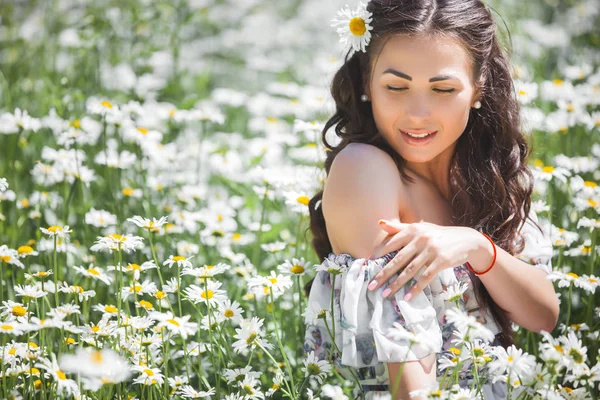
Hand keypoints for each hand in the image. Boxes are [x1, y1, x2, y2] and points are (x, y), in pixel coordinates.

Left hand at [367, 219, 484, 300]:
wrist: (467, 240)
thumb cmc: (439, 236)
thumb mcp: (421, 228)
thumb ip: (400, 228)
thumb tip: (379, 222)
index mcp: (413, 229)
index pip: (391, 243)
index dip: (377, 254)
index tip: (366, 265)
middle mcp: (420, 238)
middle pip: (397, 259)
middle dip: (383, 274)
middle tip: (371, 285)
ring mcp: (431, 250)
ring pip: (409, 270)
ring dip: (396, 284)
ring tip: (385, 294)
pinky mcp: (441, 261)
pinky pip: (425, 277)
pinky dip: (415, 288)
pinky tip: (407, 297)